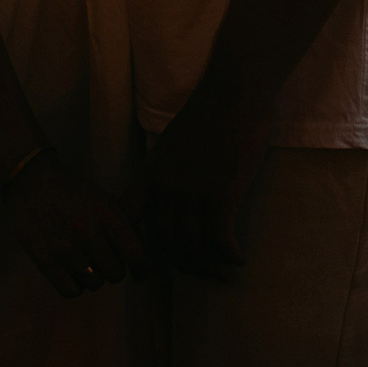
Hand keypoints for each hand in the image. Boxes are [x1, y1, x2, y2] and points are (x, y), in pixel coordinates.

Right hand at [2, 152, 148, 297]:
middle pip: (116, 273)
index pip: (135, 253)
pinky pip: (71, 290)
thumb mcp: (105, 200)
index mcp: (106, 213)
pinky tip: (73, 274)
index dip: (142, 269)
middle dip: (114, 269)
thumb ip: (124, 226)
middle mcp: (87, 231)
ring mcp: (64, 246)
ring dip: (95, 277)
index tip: (140, 274)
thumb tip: (139, 257)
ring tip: (87, 263)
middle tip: (106, 261)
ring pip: (95, 284)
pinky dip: (76, 287)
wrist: (34, 184)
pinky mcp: (44, 258)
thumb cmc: (75, 193)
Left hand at [140, 90, 269, 280]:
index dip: (133, 246)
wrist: (233, 95)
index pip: (128, 218)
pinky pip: (221, 240)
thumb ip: (168, 174)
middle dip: (184, 264)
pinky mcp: (221, 195)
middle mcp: (165, 187)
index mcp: (150, 173)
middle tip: (201, 271)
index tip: (145, 264)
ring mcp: (192, 192)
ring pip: (194, 246)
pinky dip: (230, 256)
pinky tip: (238, 259)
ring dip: (210, 266)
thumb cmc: (208, 116)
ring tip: (223, 271)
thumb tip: (174, 205)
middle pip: (166, 242)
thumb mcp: (172, 144)